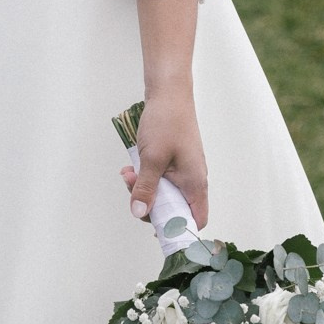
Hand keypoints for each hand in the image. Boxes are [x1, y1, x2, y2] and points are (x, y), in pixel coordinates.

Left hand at [130, 85, 208, 230]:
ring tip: (129, 174)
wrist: (169, 94)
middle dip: (150, 204)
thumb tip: (140, 213)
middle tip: (133, 191)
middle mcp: (193, 180)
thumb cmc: (166, 123)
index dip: (178, 230)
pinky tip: (131, 167)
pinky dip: (145, 176)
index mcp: (195, 183)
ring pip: (163, 192)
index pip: (195, 220)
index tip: (155, 229)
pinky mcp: (174, 162)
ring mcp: (183, 170)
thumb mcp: (152, 159)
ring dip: (143, 188)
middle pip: (174, 208)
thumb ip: (146, 188)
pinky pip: (159, 178)